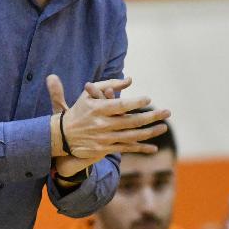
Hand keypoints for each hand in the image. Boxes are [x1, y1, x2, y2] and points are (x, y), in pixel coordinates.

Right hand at [46, 75, 168, 166]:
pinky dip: (140, 148)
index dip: (135, 103)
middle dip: (151, 117)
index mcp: (97, 109)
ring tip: (163, 127)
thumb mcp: (88, 94)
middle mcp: (102, 124)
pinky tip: (153, 147)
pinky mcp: (105, 148)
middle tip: (167, 112)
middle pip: (131, 121)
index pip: (120, 105)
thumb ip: (108, 84)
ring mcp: (104, 138)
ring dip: (150, 132)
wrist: (62, 136)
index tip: (148, 99)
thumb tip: (130, 79)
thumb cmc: (79, 110)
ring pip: (131, 136)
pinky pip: (126, 148)